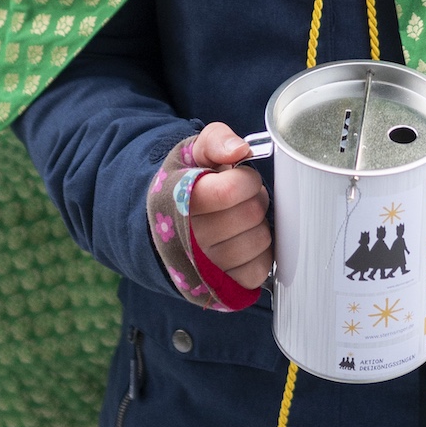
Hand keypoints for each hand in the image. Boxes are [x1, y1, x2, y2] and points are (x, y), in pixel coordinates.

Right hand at [188, 123, 272, 289]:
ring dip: (257, 225)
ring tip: (240, 219)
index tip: (238, 177)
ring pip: (259, 240)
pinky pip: (259, 268)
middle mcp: (189, 240)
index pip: (229, 191)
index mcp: (179, 201)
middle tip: (241, 198)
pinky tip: (242, 241)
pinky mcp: (223, 286)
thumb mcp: (195, 152)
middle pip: (250, 214)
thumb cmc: (188, 183)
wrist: (166, 223)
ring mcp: (206, 267)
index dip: (244, 180)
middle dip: (254, 199)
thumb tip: (240, 150)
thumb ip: (217, 141)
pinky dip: (259, 253)